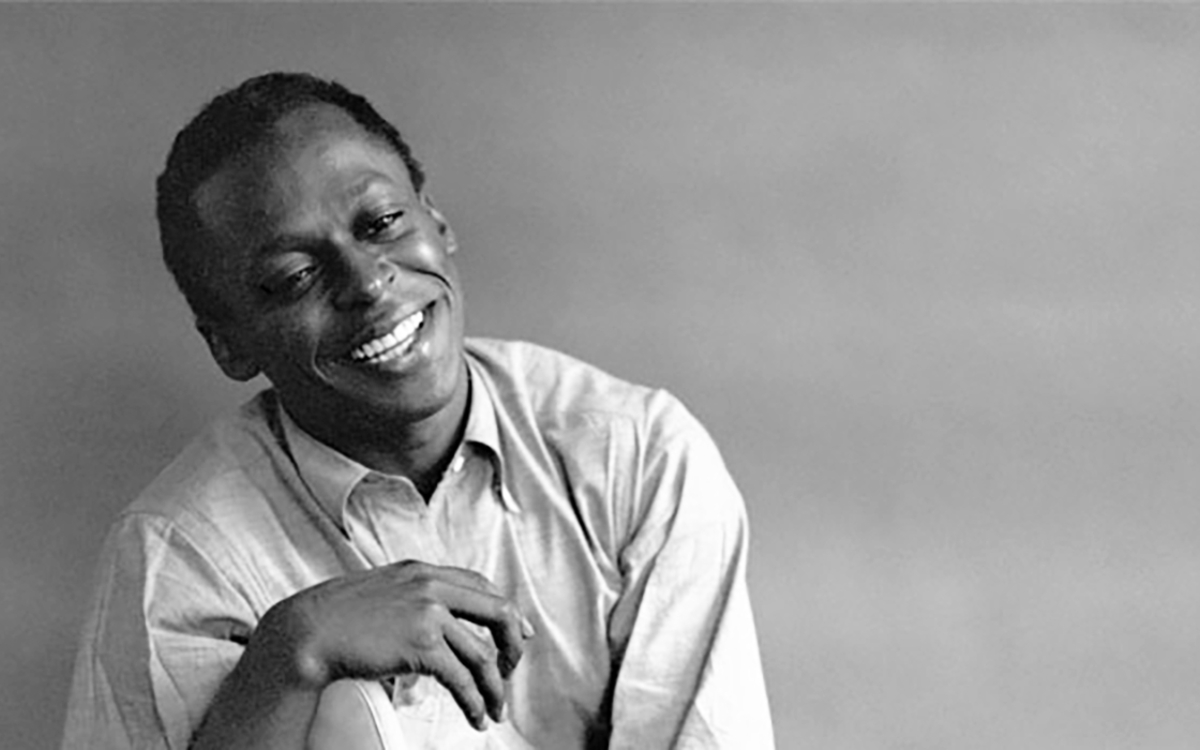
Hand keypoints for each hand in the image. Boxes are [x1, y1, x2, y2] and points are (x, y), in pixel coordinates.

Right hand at [252, 560, 532, 729]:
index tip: (518, 633)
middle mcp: (431, 586)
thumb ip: (414, 596)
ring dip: (494, 688)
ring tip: (495, 710)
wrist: (306, 631)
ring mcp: (428, 613)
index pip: (482, 585)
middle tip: (510, 671)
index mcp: (423, 570)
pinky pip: (462, 678)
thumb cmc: (337, 617)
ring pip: (482, 654)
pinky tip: (476, 716)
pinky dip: (475, 701)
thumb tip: (440, 624)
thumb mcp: (383, 590)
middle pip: (498, 612)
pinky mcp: (420, 644)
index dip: (506, 611)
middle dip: (512, 646)